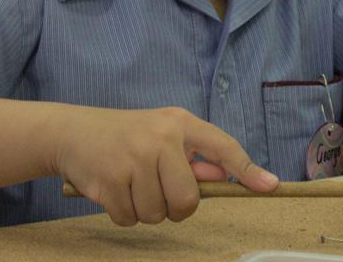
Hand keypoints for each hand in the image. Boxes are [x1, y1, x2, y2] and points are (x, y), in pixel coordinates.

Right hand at [54, 106, 277, 225]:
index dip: (246, 169)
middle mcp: (160, 138)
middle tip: (156, 190)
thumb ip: (192, 157)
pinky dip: (122, 213)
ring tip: (129, 184)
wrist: (71, 131)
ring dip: (144, 210)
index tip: (270, 185)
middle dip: (174, 207)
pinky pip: (130, 219)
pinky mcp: (110, 180)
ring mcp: (134, 159)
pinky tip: (112, 190)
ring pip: (157, 214)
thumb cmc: (124, 137)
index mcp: (178, 123)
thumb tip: (223, 180)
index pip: (222, 146)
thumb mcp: (161, 134)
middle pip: (188, 201)